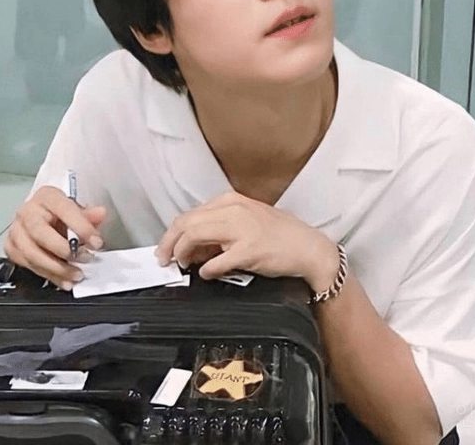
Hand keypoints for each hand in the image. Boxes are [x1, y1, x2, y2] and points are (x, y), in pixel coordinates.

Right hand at [4, 186, 106, 289]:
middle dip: (65, 250)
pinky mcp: (12, 248)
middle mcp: (27, 212)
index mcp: (47, 197)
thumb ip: (89, 214)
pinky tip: (64, 280)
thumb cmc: (60, 212)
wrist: (42, 215)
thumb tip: (100, 214)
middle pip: (41, 233)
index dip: (81, 227)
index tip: (96, 242)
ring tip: (77, 274)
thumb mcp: (77, 209)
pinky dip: (49, 276)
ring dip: (57, 268)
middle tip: (85, 258)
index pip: (64, 209)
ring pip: (32, 253)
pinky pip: (28, 266)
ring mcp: (16, 230)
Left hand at [155, 192, 337, 289]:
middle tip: (166, 260)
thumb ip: (220, 229)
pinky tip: (208, 274)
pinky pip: (216, 261)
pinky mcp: (249, 250)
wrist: (308, 247)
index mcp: (231, 201)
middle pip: (186, 223)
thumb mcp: (247, 221)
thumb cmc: (280, 236)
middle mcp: (234, 210)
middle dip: (169, 243)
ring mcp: (242, 229)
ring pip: (195, 235)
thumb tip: (193, 247)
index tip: (167, 247)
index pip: (190, 214)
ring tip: (184, 265)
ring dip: (183, 253)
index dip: (172, 233)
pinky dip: (207, 270)